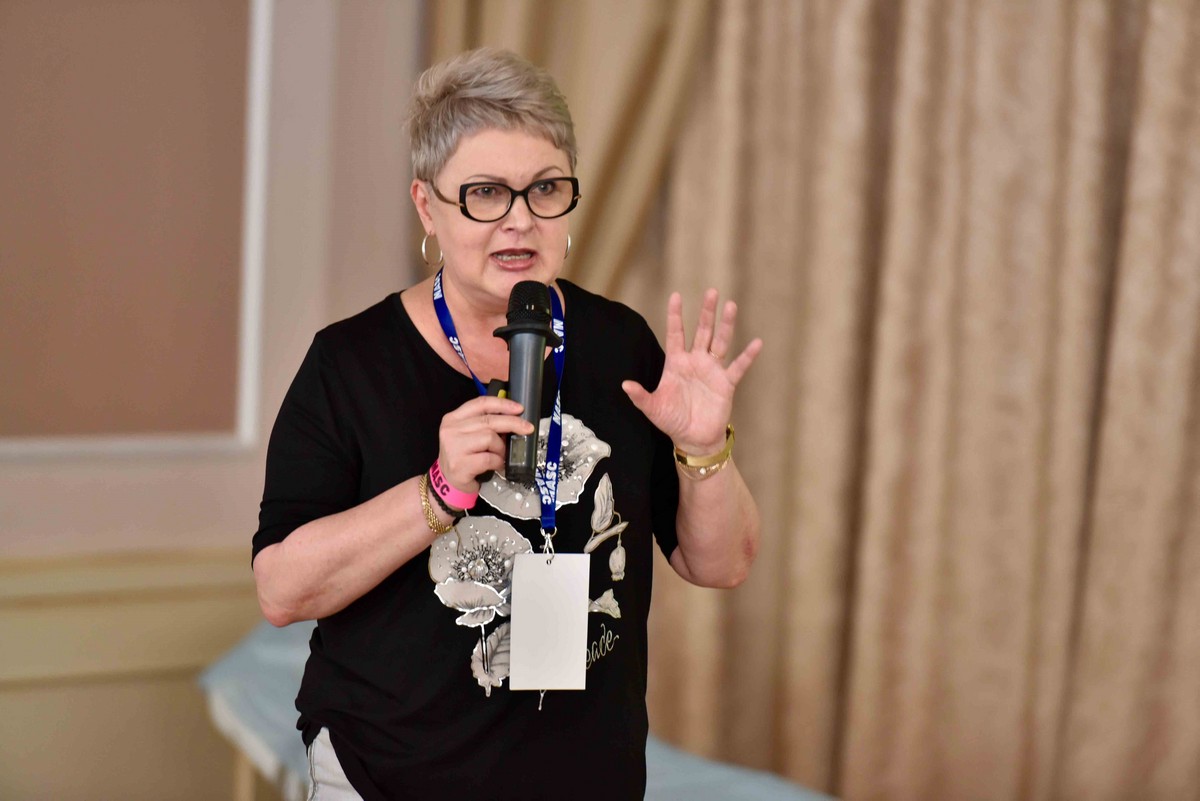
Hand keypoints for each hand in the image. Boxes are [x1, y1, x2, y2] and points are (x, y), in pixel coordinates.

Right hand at [437, 396, 533, 491]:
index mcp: (453, 418)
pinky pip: (489, 458)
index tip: (519, 409)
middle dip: (513, 423)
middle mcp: (451, 430)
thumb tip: (514, 419)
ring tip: (500, 455)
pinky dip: (498, 462)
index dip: (502, 404)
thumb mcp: (469, 435)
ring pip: (490, 438)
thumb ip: (485, 424)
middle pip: (489, 420)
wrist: (448, 481)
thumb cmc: (463, 456)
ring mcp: (453, 447)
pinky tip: (496, 465)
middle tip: (527, 429)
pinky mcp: (460, 465)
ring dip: (501, 448)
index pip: (481, 403)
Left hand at [622, 289, 762, 453]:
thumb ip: (640, 396)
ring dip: (726, 325)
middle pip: (702, 331)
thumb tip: (624, 384)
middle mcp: (695, 361)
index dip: (675, 315)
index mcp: (676, 363)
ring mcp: (712, 370)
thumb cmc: (672, 421)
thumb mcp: (653, 408)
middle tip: (711, 291)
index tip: (676, 295)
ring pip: (721, 342)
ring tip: (731, 305)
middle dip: (706, 312)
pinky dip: (747, 356)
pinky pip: (738, 367)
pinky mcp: (726, 384)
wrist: (693, 439)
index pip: (675, 333)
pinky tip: (757, 343)